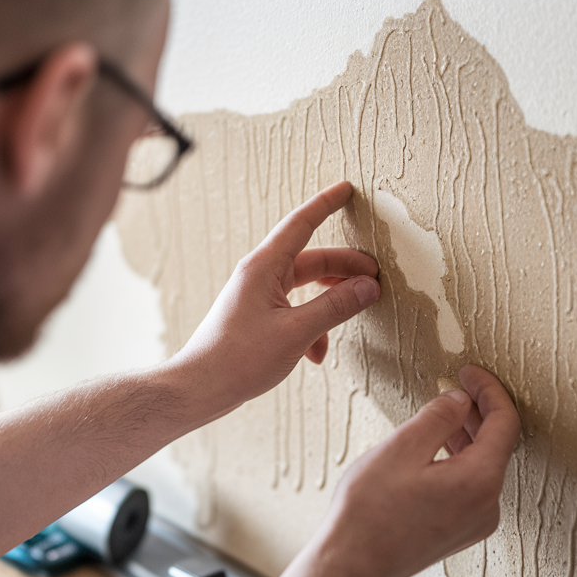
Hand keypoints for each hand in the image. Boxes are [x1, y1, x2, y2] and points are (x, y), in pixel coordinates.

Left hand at [169, 181, 379, 417]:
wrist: (201, 387)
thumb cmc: (237, 359)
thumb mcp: (296, 332)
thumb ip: (336, 306)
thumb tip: (368, 288)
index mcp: (264, 267)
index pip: (301, 223)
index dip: (326, 204)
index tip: (346, 189)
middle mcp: (260, 275)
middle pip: (312, 259)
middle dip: (345, 267)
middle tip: (375, 278)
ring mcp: (258, 296)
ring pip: (306, 286)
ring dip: (331, 300)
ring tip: (354, 311)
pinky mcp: (258, 317)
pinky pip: (295, 310)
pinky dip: (313, 326)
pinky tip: (317, 353)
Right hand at [310, 365, 520, 576]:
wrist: (350, 565)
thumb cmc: (368, 513)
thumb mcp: (401, 448)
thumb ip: (438, 417)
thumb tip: (460, 401)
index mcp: (479, 481)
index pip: (504, 423)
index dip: (490, 390)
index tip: (471, 373)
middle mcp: (486, 506)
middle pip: (498, 445)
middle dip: (480, 411)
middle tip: (459, 385)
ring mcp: (474, 524)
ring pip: (484, 466)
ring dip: (468, 436)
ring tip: (445, 414)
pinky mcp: (459, 532)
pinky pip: (471, 486)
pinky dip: (460, 460)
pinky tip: (436, 450)